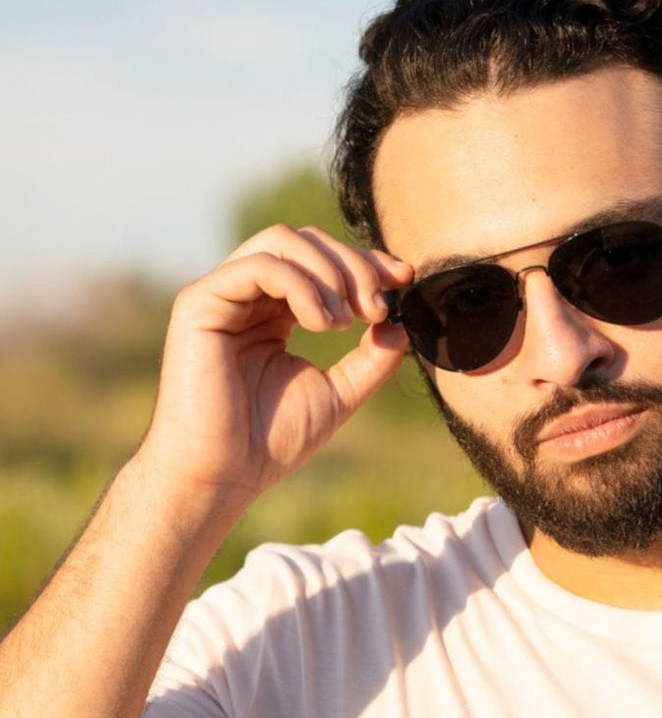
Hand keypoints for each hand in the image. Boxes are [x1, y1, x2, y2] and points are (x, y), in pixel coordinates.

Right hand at [134, 224, 412, 517]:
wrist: (224, 476)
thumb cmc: (270, 441)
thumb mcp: (339, 393)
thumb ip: (371, 358)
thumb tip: (400, 324)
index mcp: (277, 312)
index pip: (324, 261)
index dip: (367, 262)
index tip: (404, 279)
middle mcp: (248, 296)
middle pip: (307, 241)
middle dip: (354, 265)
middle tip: (377, 308)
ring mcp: (222, 295)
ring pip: (283, 241)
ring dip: (329, 273)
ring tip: (347, 321)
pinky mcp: (200, 302)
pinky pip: (259, 266)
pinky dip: (301, 285)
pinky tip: (322, 324)